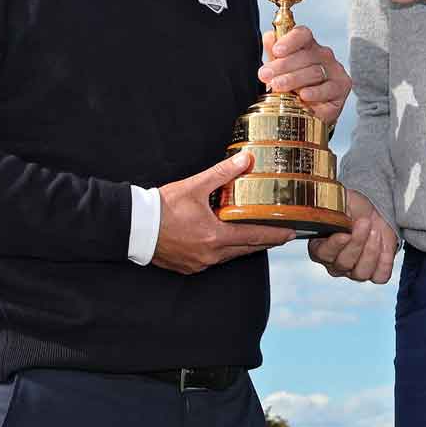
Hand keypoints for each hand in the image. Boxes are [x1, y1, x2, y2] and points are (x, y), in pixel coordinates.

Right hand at [152, 152, 294, 274]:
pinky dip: (222, 252)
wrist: (134, 226)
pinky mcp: (188, 266)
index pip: (254, 237)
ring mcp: (199, 263)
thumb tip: (245, 159)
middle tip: (280, 235)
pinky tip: (223, 243)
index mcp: (215, 236)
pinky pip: (213, 261)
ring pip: (230, 256)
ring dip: (243, 247)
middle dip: (264, 242)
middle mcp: (210, 255)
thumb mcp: (194, 187)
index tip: (291, 233)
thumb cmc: (162, 207)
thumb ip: (222, 173)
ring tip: (255, 237)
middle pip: (246, 250)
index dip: (274, 235)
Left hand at [258, 26, 350, 124]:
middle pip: (306, 55)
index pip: (302, 35)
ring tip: (278, 86)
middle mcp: (323, 55)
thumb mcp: (279, 70)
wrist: (307, 112)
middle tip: (266, 74)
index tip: (276, 51)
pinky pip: (328, 89)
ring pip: (315, 72)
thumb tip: (269, 38)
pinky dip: (315, 93)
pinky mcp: (341, 88)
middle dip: (283, 65)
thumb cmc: (293, 86)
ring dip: (293, 79)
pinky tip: (304, 96)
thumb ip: (273, 53)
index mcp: (308, 46)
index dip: (289, 41)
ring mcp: (334, 70)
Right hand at [307, 189, 396, 283]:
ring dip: (371, 251)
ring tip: (375, 232)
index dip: (334, 245)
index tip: (345, 233)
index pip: (323, 254)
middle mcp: (334, 264)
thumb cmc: (353, 208)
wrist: (373, 214)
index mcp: (320, 248)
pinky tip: (384, 245)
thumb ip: (334, 209)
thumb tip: (335, 213)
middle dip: (357, 242)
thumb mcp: (341, 202)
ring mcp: (354, 272)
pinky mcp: (374, 274)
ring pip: (361, 273)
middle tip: (365, 222)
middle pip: (343, 263)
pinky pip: (380, 276)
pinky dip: (384, 262)